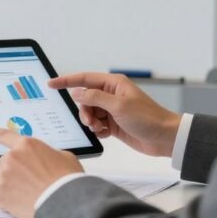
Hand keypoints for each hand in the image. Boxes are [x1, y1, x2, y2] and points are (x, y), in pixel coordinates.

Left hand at [0, 126, 83, 217]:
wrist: (64, 203)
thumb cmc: (67, 180)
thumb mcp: (64, 157)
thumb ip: (48, 154)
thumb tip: (45, 159)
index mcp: (26, 145)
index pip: (6, 136)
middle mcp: (11, 158)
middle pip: (5, 164)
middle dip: (14, 172)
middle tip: (30, 183)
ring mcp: (3, 176)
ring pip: (0, 180)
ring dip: (10, 186)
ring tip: (28, 194)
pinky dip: (7, 202)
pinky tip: (22, 203)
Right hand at [49, 72, 181, 156]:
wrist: (165, 138)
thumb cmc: (148, 118)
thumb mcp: (119, 107)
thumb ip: (95, 98)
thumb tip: (77, 93)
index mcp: (113, 84)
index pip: (84, 79)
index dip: (66, 81)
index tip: (50, 84)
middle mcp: (111, 95)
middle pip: (84, 99)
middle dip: (84, 111)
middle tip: (91, 121)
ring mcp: (112, 110)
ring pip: (89, 113)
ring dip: (90, 122)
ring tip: (100, 129)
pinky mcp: (114, 123)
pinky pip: (96, 125)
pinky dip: (98, 131)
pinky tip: (106, 134)